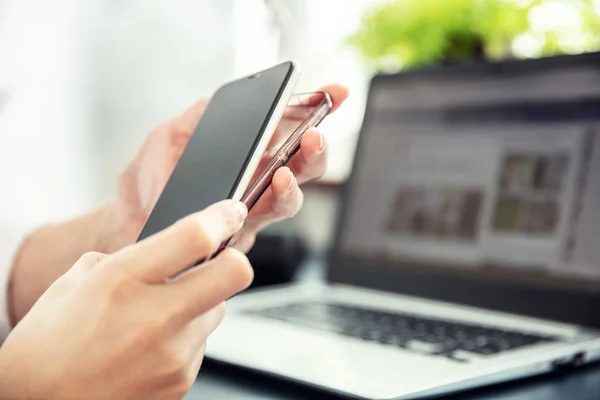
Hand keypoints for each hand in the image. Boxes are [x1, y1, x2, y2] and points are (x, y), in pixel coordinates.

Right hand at [0, 201, 251, 399]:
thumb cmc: (47, 345)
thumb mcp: (77, 282)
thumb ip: (129, 259)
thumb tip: (169, 250)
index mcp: (122, 281)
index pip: (196, 237)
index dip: (223, 218)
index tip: (230, 212)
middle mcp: (154, 318)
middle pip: (235, 273)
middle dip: (233, 259)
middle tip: (218, 258)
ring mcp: (172, 354)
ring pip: (218, 309)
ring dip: (200, 303)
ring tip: (159, 316)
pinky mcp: (181, 380)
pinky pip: (201, 342)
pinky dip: (185, 336)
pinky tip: (151, 346)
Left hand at [106, 84, 348, 252]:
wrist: (124, 225)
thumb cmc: (147, 182)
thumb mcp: (167, 137)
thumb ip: (197, 116)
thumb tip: (223, 99)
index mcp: (244, 154)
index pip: (286, 130)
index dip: (313, 111)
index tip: (335, 92)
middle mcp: (254, 182)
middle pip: (300, 165)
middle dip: (315, 147)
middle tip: (316, 133)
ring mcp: (249, 210)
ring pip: (291, 196)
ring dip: (299, 177)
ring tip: (292, 163)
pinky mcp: (238, 235)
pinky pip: (266, 219)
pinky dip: (275, 200)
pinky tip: (271, 185)